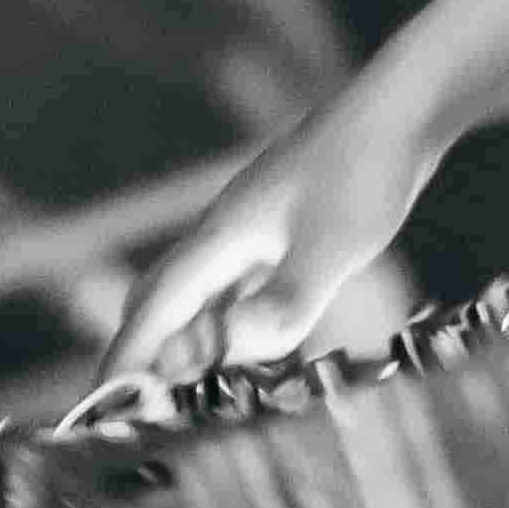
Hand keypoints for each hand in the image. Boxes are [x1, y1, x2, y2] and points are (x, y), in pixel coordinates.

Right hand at [99, 69, 445, 378]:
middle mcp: (227, 228)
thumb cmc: (368, 171)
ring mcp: (256, 221)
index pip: (155, 307)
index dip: (128, 357)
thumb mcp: (331, 247)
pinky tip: (250, 328)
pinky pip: (238, 276)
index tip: (101, 403)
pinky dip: (230, 311)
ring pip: (202, 285)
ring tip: (192, 379)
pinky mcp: (288, 219)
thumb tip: (223, 352)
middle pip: (164, 293)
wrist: (406, 104)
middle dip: (146, 346)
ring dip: (190, 331)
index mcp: (222, 235)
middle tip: (142, 399)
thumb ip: (281, 302)